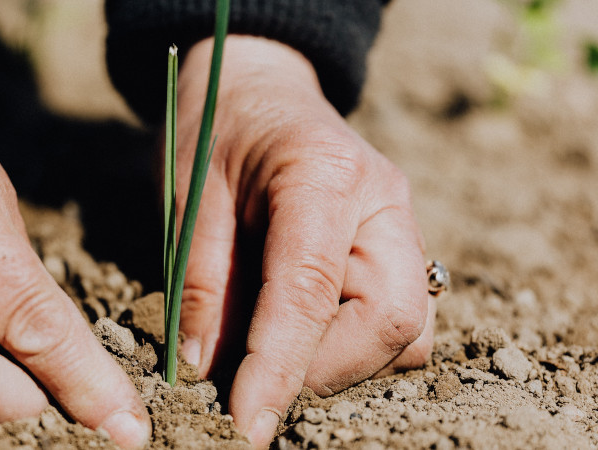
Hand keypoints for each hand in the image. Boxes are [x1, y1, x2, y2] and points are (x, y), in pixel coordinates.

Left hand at [174, 36, 435, 446]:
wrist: (258, 88)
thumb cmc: (216, 131)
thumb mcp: (188, 197)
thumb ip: (200, 282)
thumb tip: (205, 371)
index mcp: (324, 174)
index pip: (311, 291)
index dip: (278, 368)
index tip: (246, 425)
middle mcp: (384, 203)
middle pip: (392, 321)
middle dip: (323, 371)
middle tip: (255, 380)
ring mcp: (402, 226)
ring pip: (409, 331)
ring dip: (343, 363)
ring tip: (274, 351)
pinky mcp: (401, 250)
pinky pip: (400, 321)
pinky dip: (354, 347)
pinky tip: (302, 331)